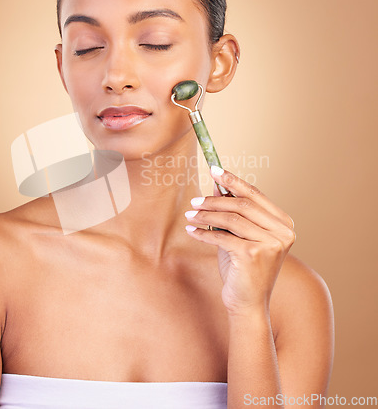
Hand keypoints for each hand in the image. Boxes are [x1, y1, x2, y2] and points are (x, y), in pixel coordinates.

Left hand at [184, 166, 295, 316]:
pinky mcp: (254, 255)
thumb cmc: (242, 268)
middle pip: (242, 204)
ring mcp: (271, 244)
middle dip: (214, 200)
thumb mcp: (237, 235)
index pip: (255, 194)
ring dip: (206, 215)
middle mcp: (282, 232)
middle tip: (194, 201)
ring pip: (231, 219)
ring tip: (190, 215)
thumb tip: (218, 186)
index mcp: (283, 223)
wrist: (248, 303)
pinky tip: (192, 231)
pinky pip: (222, 236)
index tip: (214, 169)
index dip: (233, 180)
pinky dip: (204, 233)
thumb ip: (232, 211)